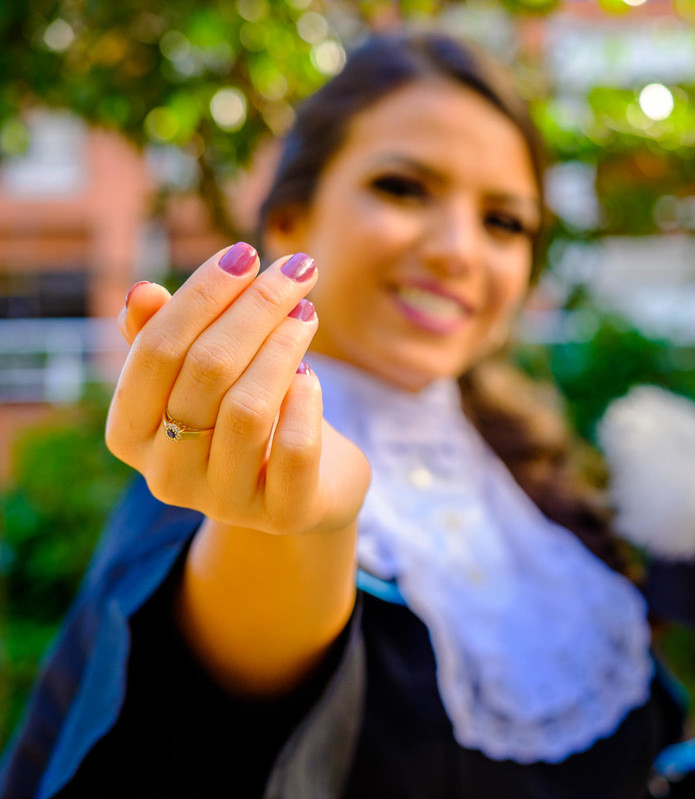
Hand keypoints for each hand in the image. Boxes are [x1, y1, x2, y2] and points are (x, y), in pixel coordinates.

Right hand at [107, 244, 369, 537]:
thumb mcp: (208, 373)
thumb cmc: (251, 412)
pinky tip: (314, 375)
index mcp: (130, 432)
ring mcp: (223, 503)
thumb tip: (141, 292)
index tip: (245, 253)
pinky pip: (293, 449)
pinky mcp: (282, 516)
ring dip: (284, 347)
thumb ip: (171, 336)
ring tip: (307, 313)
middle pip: (205, 370)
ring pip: (248, 409)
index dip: (201, 295)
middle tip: (296, 269)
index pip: (154, 350)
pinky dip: (305, 402)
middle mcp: (165, 474)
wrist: (310, 486)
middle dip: (255, 308)